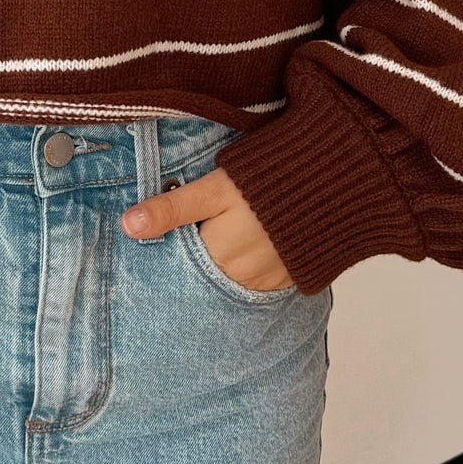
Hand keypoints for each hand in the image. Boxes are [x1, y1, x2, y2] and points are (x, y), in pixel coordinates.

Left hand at [119, 165, 296, 291]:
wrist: (334, 184)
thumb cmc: (266, 181)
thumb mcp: (213, 189)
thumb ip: (172, 209)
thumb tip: (128, 226)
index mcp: (217, 259)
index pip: (181, 264)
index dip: (173, 246)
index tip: (168, 233)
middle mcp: (242, 280)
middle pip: (206, 273)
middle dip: (197, 255)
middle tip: (201, 227)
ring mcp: (269, 282)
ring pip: (231, 277)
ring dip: (224, 261)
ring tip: (227, 231)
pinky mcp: (290, 277)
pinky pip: (259, 277)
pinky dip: (250, 262)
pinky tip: (251, 240)